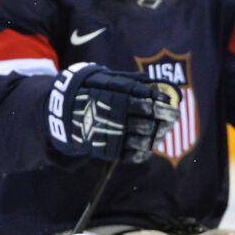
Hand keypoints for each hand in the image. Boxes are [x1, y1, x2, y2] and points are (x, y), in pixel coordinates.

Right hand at [46, 62, 179, 162]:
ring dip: (157, 135)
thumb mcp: (105, 79)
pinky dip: (144, 152)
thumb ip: (131, 82)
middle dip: (164, 119)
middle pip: (148, 122)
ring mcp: (110, 135)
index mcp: (112, 99)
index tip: (168, 101)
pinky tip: (149, 145)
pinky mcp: (107, 150)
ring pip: (143, 139)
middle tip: (173, 116)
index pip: (144, 102)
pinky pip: (132, 155)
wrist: (61, 113)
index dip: (159, 103)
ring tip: (162, 130)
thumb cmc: (89, 92)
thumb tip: (158, 85)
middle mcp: (113, 118)